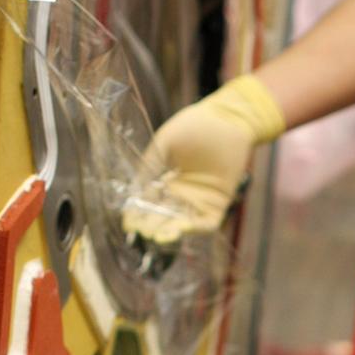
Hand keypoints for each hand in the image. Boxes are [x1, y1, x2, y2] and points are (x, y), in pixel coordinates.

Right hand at [122, 75, 285, 245]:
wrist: (227, 119)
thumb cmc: (194, 126)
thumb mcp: (164, 146)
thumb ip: (150, 168)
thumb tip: (133, 191)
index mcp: (167, 181)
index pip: (149, 203)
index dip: (138, 215)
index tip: (128, 223)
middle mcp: (182, 194)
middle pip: (164, 217)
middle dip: (152, 227)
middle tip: (142, 233)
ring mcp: (200, 200)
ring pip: (183, 223)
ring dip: (170, 231)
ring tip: (158, 236)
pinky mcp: (219, 203)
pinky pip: (207, 222)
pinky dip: (196, 228)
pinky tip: (181, 227)